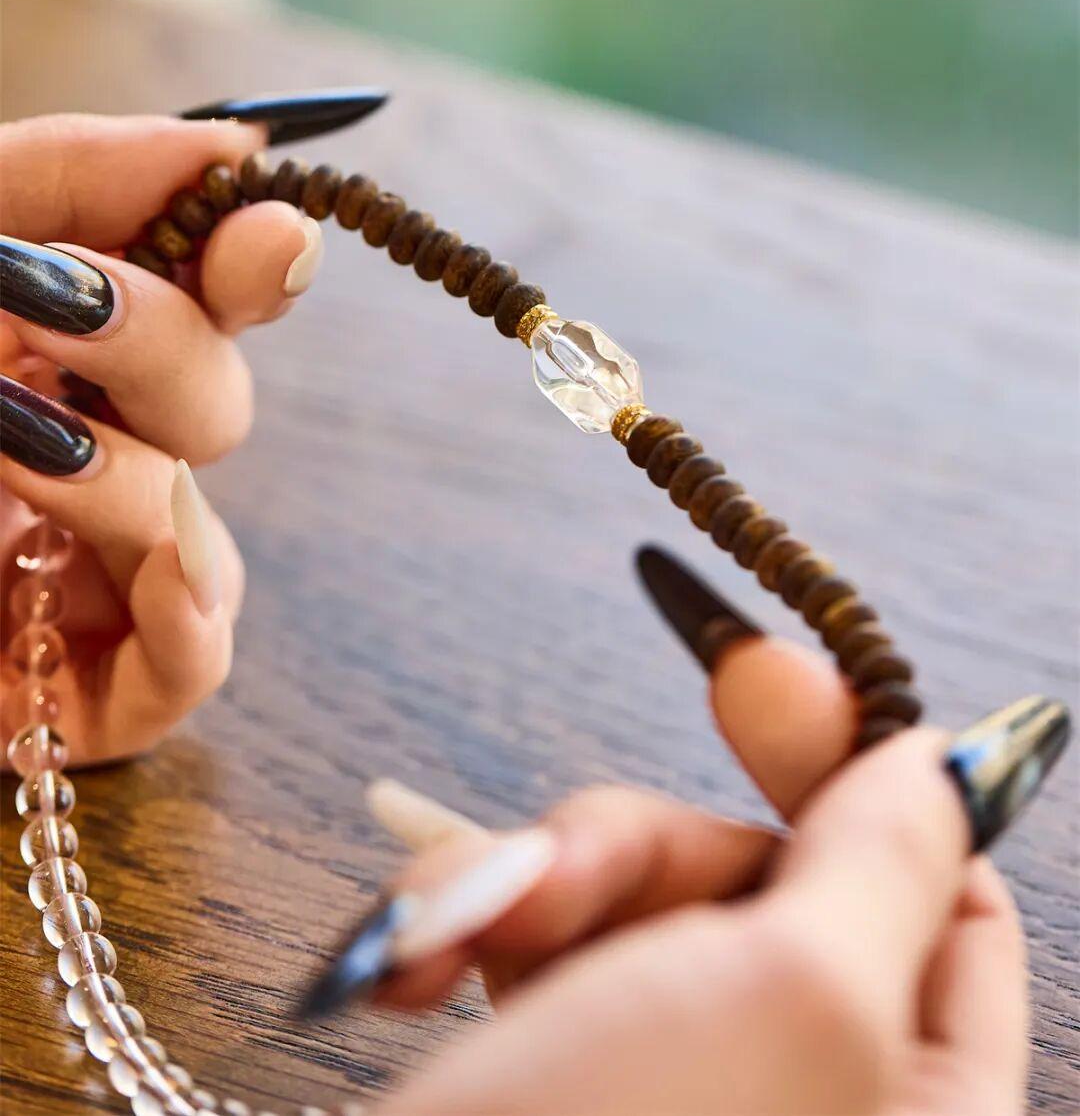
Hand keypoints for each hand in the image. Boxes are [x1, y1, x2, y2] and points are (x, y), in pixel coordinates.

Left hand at [1, 112, 324, 765]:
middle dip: (161, 347)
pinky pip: (194, 662)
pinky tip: (150, 577)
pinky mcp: (64, 685)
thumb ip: (70, 169)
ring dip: (127, 475)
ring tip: (9, 451)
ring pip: (199, 524)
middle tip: (44, 309)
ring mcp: (66, 572)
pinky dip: (191, 619)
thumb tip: (232, 147)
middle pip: (216, 402)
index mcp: (43, 343)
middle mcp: (69, 448)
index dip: (257, 262)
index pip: (203, 297)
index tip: (263, 230)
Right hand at [357, 629, 1027, 1115]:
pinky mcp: (560, 1089)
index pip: (949, 904)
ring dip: (539, 886)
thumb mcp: (791, 1000)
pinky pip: (546, 950)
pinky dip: (479, 929)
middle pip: (767, 883)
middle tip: (551, 870)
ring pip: (641, 902)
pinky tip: (417, 966)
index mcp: (922, 1111)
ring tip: (459, 937)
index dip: (858, 779)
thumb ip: (886, 858)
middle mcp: (809, 1107)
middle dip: (643, 851)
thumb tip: (954, 756)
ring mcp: (679, 1102)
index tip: (755, 676)